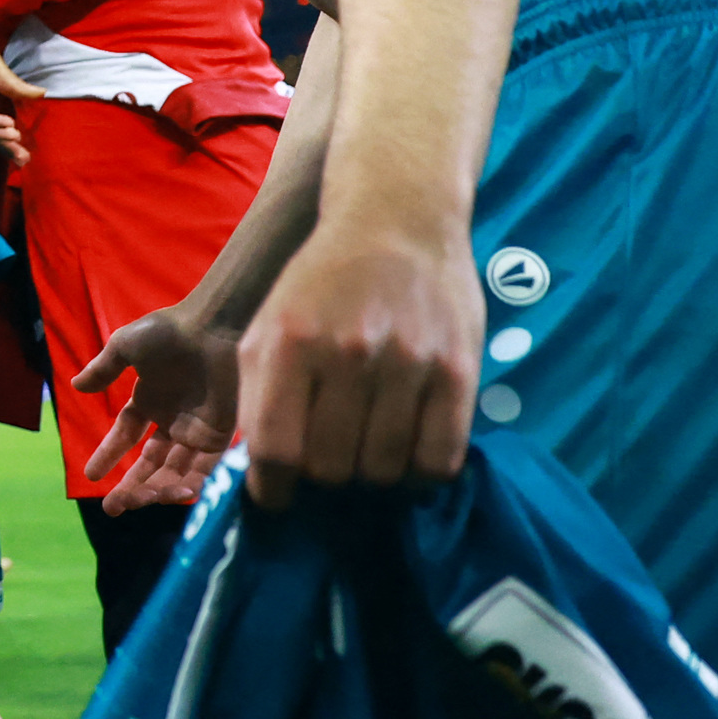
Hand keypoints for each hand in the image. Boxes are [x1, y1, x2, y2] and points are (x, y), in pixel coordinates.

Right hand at [72, 306, 238, 511]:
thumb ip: (103, 369)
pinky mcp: (219, 434)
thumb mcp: (125, 346)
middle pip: (148, 463)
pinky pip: (205, 467)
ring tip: (143, 501)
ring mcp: (195, 430)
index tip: (90, 476)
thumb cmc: (166, 332)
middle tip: (114, 508)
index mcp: (148, 401)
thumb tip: (76, 387)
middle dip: (131, 487)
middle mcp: (171, 421)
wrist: (209, 327)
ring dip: (158, 489)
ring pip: (174, 471)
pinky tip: (177, 495)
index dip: (107, 456)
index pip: (124, 436)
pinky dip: (193, 483)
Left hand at [230, 216, 480, 506]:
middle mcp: (348, 353)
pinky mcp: (458, 371)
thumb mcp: (269, 324)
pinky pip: (439, 459)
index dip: (273, 488)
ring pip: (386, 470)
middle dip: (324, 474)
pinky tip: (409, 450)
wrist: (398, 221)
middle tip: (329, 457)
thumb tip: (263, 472)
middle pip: (332, 467)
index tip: (278, 498)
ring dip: (373, 472)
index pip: (276, 448)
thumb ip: (259, 392)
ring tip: (368, 446)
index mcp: (289, 341)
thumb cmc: (322, 282)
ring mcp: (407, 363)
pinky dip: (421, 471)